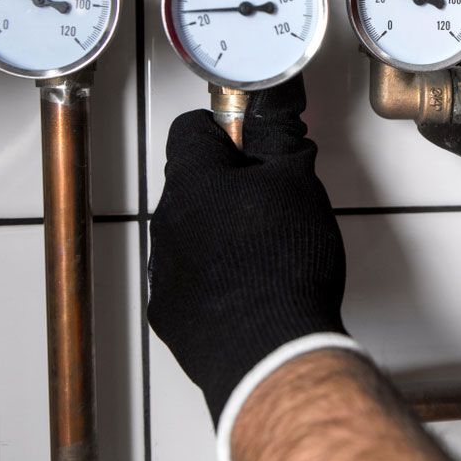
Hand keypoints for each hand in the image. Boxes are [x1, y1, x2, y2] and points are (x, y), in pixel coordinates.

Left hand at [148, 76, 346, 423]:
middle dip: (228, 188)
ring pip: (190, 233)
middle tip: (272, 206)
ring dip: (220, 234)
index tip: (255, 150)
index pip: (191, 128)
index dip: (227, 132)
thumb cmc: (284, 261)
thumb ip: (282, 141)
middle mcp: (166, 221)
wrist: (271, 348)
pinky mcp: (169, 312)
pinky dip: (214, 280)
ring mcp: (162, 270)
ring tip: (264, 256)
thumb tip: (276, 112)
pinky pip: (189, 280)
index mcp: (193, 180)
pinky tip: (248, 292)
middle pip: (193, 184)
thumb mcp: (298, 182)